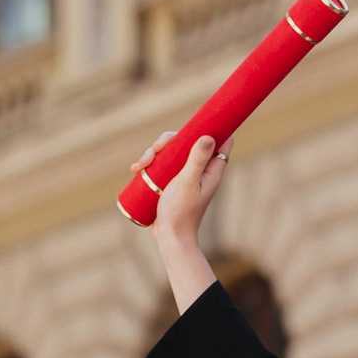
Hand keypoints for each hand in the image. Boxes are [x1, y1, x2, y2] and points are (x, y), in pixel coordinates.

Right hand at [131, 131, 235, 248]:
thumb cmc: (182, 212)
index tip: (198, 119)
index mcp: (212, 169)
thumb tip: (208, 136)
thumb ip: (198, 160)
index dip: (213, 126)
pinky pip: (161, 166)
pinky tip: (136, 170)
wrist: (171, 238)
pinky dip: (148, 165)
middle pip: (188, 142)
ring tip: (141, 165)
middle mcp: (201, 171)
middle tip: (155, 148)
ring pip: (171, 153)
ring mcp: (185, 177)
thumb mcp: (188, 182)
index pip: (221, 140)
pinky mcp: (171, 183)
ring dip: (153, 153)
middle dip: (168, 140)